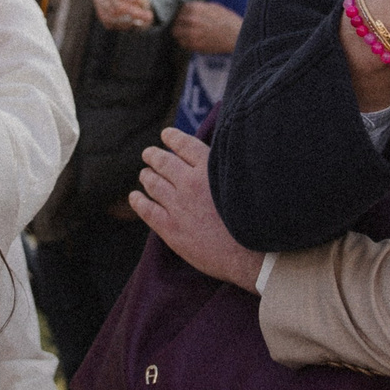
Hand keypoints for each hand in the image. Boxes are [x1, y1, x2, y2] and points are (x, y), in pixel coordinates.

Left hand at [128, 128, 264, 290]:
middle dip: (153, 156)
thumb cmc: (255, 219)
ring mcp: (178, 206)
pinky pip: (147, 210)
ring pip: (153, 183)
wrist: (253, 254)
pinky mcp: (171, 228)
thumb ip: (225, 168)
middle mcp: (190, 183)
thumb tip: (215, 159)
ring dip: (146, 176)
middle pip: (163, 162)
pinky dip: (138, 201)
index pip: (184, 144)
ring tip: (144, 174)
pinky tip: (135, 197)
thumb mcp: (244, 182)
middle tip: (148, 153)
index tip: (166, 135)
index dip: (172, 137)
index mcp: (209, 168)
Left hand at [171, 0, 242, 56]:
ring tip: (187, 35)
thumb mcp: (214, 6)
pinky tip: (193, 41)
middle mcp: (191, 19)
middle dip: (180, 24)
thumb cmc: (228, 20)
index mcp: (195, 7)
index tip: (186, 18)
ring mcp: (192, 33)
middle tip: (186, 28)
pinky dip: (185, 43)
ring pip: (176, 33)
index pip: (180, 10)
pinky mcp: (195, 44)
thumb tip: (187, 9)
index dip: (183, 14)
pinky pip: (183, 43)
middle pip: (176, 21)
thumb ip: (199, 7)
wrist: (237, 35)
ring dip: (180, 34)